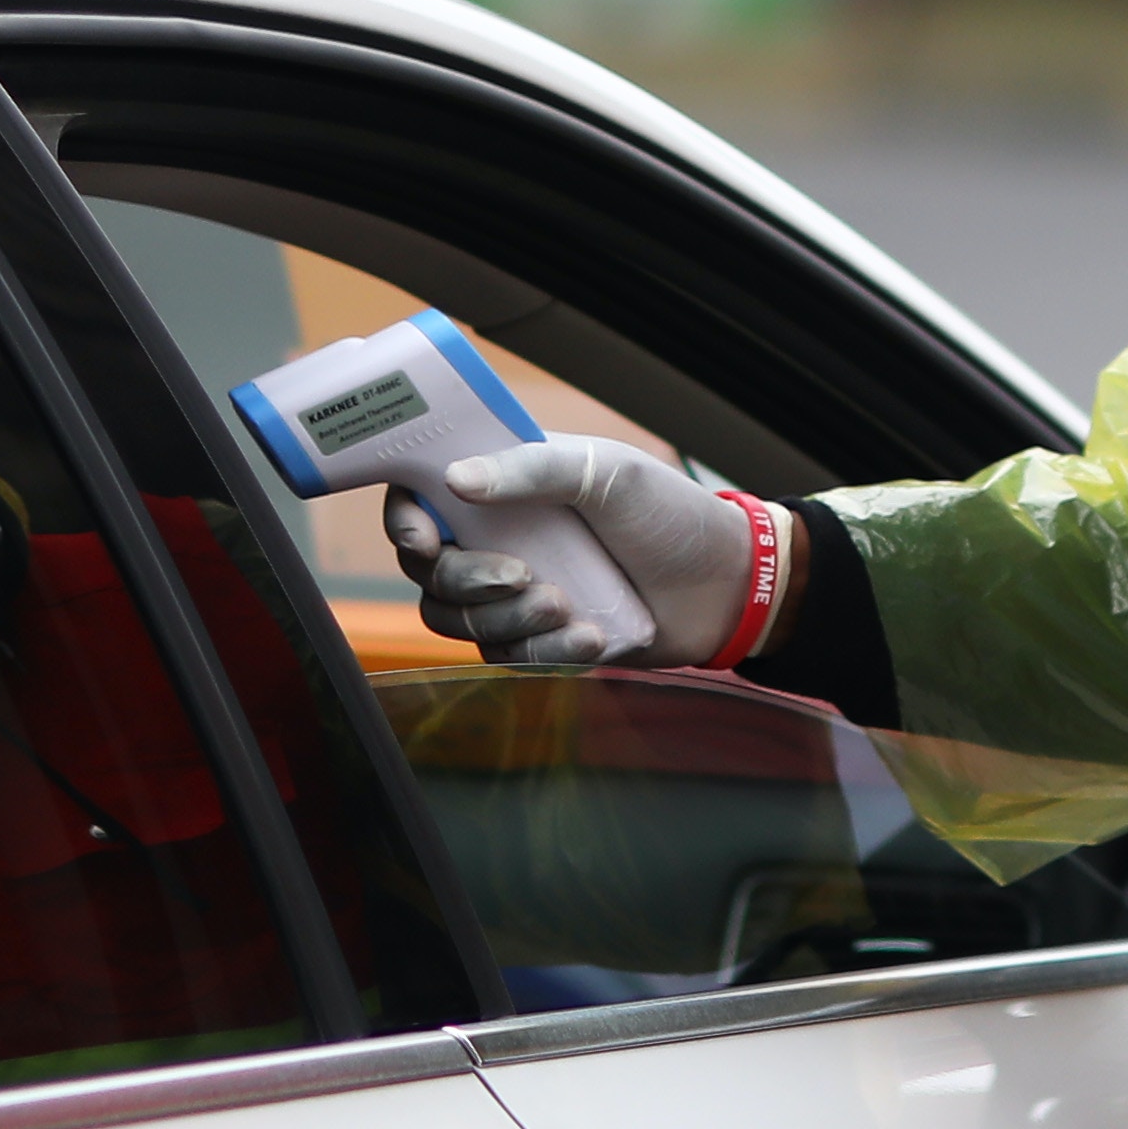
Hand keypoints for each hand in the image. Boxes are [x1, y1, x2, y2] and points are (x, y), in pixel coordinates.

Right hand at [385, 436, 767, 669]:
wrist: (723, 583)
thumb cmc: (667, 513)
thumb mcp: (605, 472)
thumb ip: (530, 469)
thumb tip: (455, 479)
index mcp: (502, 485)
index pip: (419, 500)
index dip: (404, 523)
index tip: (424, 541)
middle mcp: (497, 538)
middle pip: (431, 574)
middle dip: (470, 582)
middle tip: (525, 577)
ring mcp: (514, 592)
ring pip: (460, 622)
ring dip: (508, 622)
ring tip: (569, 607)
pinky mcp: (538, 640)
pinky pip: (507, 659)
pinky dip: (544, 652)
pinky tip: (592, 636)